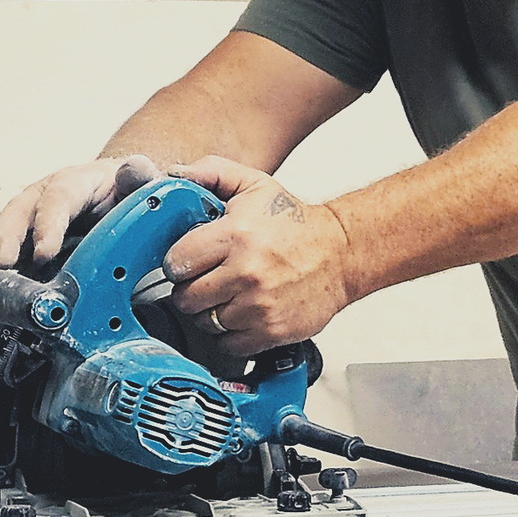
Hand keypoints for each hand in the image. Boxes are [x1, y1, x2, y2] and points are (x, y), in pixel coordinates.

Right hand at [0, 155, 160, 280]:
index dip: (48, 225)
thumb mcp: (140, 184)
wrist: (120, 198)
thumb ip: (139, 178)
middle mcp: (43, 195)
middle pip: (19, 213)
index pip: (58, 199)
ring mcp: (27, 216)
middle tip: (0, 264)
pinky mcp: (19, 237)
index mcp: (75, 182)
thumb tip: (137, 168)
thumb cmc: (128, 194)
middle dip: (6, 239)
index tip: (43, 253)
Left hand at [162, 155, 354, 355]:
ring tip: (229, 295)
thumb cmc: (296, 224)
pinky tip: (242, 313)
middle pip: (186, 298)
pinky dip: (230, 334)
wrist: (341, 254)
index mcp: (236, 235)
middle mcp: (246, 272)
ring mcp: (259, 306)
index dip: (178, 263)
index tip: (188, 262)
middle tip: (208, 279)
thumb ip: (212, 172)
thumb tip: (176, 175)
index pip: (176, 262)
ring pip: (205, 323)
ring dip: (211, 312)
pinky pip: (228, 344)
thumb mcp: (254, 185)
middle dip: (191, 289)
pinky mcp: (271, 331)